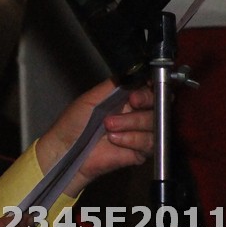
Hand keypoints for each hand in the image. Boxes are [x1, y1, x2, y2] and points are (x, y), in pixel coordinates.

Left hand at [36, 78, 153, 195]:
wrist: (67, 148)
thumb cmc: (74, 122)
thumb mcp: (92, 98)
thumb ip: (114, 86)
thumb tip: (134, 74)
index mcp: (125, 99)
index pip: (149, 91)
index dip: (148, 92)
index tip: (136, 96)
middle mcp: (135, 114)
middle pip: (158, 107)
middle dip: (144, 105)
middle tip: (130, 106)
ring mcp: (139, 133)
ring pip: (155, 125)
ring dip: (132, 124)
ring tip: (109, 127)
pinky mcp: (139, 152)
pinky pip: (148, 144)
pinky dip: (132, 140)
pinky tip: (115, 140)